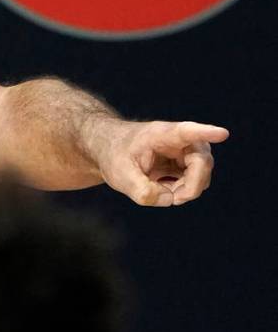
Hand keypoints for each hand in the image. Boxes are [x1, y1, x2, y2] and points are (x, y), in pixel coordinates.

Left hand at [99, 121, 229, 206]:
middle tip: (176, 199)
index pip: (186, 132)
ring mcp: (184, 151)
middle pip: (202, 161)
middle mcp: (179, 140)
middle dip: (193, 184)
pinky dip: (183, 191)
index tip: (222, 133)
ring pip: (202, 173)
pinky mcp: (185, 163)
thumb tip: (170, 199)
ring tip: (161, 191)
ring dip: (187, 189)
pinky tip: (164, 188)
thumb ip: (143, 191)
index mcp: (161, 134)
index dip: (205, 132)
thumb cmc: (114, 155)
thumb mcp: (120, 175)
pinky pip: (196, 181)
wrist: (109, 149)